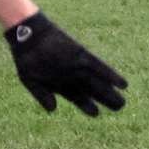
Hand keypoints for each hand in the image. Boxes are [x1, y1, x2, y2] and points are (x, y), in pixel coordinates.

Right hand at [4, 11, 126, 115]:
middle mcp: (71, 76)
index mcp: (59, 83)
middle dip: (105, 99)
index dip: (87, 106)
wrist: (27, 35)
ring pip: (98, 82)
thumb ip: (40, 95)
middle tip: (119, 107)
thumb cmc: (25, 58)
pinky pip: (99, 67)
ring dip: (110, 92)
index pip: (77, 97)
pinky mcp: (82, 54)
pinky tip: (123, 84)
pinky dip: (111, 76)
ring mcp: (77, 66)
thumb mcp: (28, 79)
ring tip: (122, 102)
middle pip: (91, 90)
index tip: (96, 113)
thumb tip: (52, 110)